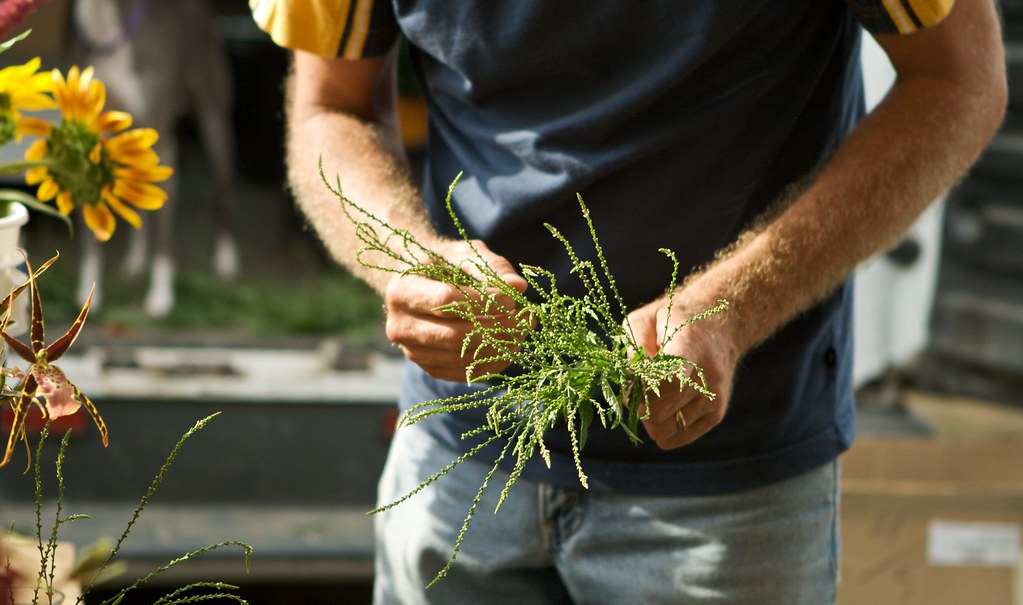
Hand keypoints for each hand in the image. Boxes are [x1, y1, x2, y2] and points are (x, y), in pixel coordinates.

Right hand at [384, 239, 527, 381]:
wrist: (423, 287)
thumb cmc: (446, 265)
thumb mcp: (466, 255)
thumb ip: (493, 267)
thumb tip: (519, 288)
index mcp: (401, 290)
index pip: (446, 301)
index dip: (483, 302)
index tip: (512, 298)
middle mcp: (399, 326)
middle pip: (453, 335)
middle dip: (496, 328)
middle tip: (525, 318)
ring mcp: (412, 352)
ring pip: (461, 358)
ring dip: (499, 347)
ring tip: (522, 330)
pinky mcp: (429, 368)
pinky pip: (464, 372)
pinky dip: (493, 362)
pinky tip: (511, 346)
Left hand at [626, 296, 738, 449]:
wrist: (720, 328)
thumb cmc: (675, 321)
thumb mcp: (646, 319)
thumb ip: (633, 346)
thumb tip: (631, 378)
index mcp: (691, 346)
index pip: (666, 381)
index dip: (639, 387)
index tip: (632, 378)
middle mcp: (708, 376)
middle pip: (658, 411)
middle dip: (636, 402)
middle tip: (635, 387)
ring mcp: (714, 398)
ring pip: (662, 429)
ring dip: (646, 416)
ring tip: (649, 395)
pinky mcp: (715, 415)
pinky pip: (674, 439)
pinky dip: (660, 427)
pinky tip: (662, 406)